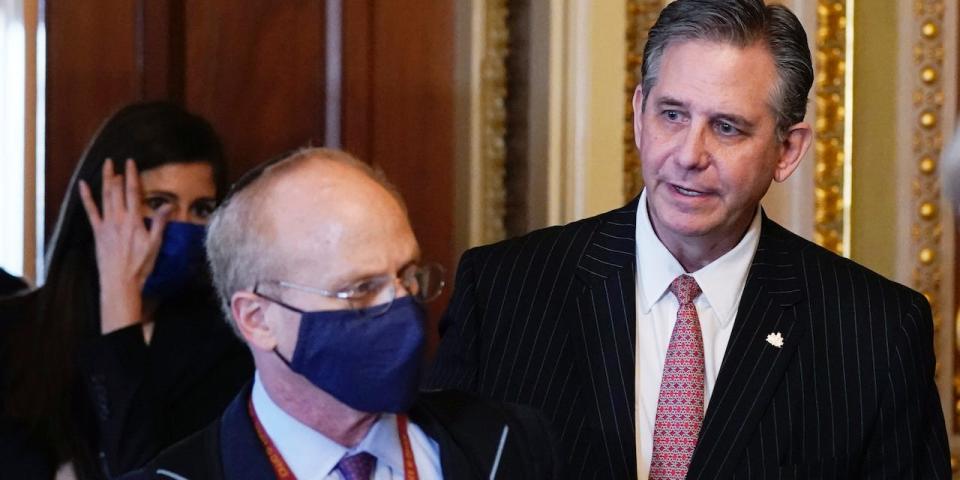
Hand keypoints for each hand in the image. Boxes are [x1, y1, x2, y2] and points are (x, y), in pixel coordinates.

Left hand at [79, 158, 170, 333]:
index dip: (131, 176)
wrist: (120, 281)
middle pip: (117, 191)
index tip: (130, 162)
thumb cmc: (140, 265)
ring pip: (105, 197)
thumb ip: (160, 223)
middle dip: (117, 174)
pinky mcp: (98, 231)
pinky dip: (86, 197)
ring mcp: (106, 224)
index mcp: (134, 220)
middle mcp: (118, 218)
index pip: (133, 193)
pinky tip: (82, 186)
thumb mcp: (155, 245)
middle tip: (116, 161)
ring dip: (105, 180)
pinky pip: (90, 211)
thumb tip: (169, 205)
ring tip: (106, 167)